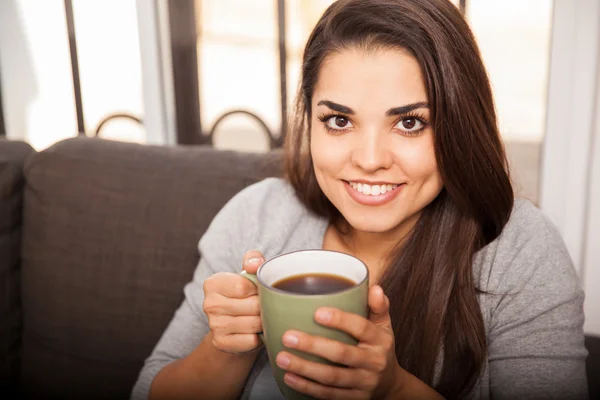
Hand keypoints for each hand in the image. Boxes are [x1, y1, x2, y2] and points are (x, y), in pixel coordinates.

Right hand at [202, 250, 264, 353]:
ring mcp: (214, 325)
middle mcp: (209, 304)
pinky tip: (256, 332)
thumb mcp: (248, 274)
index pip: (244, 286)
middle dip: (264, 307)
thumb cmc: (245, 295)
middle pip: (252, 306)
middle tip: (264, 306)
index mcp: (212, 283)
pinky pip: (251, 340)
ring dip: (263, 322)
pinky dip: (258, 337)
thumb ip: (253, 260)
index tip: (258, 291)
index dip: (258, 290)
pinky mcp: (220, 343)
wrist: (236, 325)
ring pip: (253, 324)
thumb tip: (255, 264)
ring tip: (261, 318)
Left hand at [275, 285, 402, 398]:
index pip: (361, 328)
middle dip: (313, 346)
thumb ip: (378, 306)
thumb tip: (374, 288)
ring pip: (332, 377)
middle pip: (342, 354)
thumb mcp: (384, 326)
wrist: (390, 384)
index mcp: (380, 340)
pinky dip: (307, 387)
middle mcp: (374, 362)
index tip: (317, 313)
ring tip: (282, 358)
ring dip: (305, 368)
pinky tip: (290, 378)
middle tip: (288, 336)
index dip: (340, 320)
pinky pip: (329, 394)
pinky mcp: (354, 399)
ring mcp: (364, 383)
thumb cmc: (379, 347)